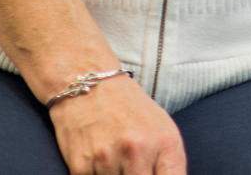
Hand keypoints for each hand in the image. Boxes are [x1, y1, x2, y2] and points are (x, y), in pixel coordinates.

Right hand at [48, 74, 186, 173]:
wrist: (89, 84)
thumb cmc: (129, 108)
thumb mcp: (161, 129)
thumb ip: (168, 164)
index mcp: (165, 142)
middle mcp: (139, 151)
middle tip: (134, 170)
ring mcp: (109, 160)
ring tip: (118, 165)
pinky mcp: (81, 168)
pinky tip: (99, 166)